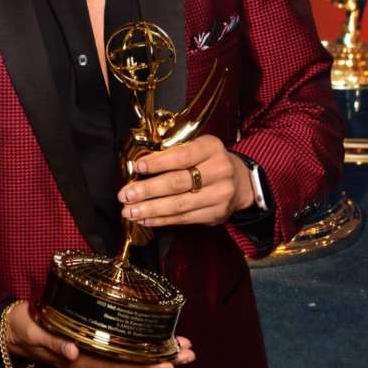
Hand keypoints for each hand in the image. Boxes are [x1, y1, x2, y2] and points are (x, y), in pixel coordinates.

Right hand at [4, 301, 194, 367]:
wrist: (11, 333)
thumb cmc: (24, 329)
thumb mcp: (35, 334)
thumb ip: (54, 343)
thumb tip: (73, 352)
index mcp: (79, 364)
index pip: (119, 367)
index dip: (146, 365)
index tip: (170, 361)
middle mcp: (89, 367)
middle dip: (162, 361)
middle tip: (190, 353)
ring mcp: (91, 362)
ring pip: (129, 364)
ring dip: (157, 358)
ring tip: (183, 351)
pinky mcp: (90, 353)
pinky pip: (120, 358)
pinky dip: (141, 353)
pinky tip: (156, 348)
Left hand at [118, 135, 253, 227]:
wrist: (241, 183)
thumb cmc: (210, 161)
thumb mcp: (198, 147)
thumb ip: (174, 153)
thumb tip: (140, 165)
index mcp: (211, 148)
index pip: (182, 156)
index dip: (158, 163)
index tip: (137, 167)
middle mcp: (219, 171)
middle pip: (177, 183)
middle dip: (147, 190)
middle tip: (125, 194)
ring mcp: (219, 195)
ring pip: (179, 204)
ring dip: (150, 209)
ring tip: (130, 211)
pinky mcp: (216, 214)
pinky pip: (184, 218)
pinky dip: (162, 220)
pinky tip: (146, 219)